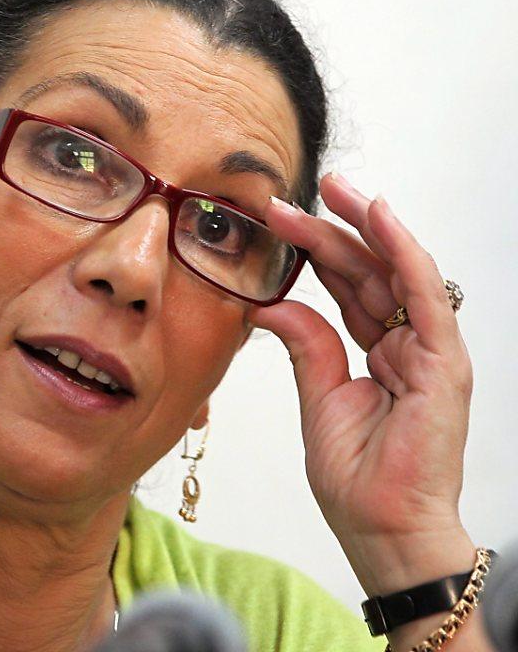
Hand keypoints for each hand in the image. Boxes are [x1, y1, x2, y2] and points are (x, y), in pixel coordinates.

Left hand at [246, 172, 475, 596]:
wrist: (380, 528)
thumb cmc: (356, 477)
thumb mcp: (318, 397)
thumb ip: (305, 344)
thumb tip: (271, 301)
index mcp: (378, 353)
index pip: (347, 288)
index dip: (315, 252)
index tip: (277, 221)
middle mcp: (407, 344)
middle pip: (369, 273)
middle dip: (336, 228)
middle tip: (303, 191)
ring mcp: (429, 351)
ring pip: (396, 272)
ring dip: (366, 226)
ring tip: (335, 188)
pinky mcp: (445, 362)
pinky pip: (425, 295)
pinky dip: (404, 253)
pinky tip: (380, 216)